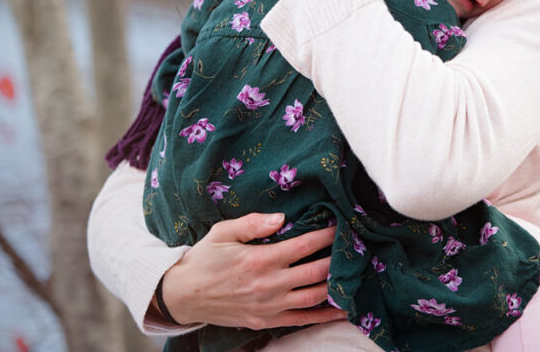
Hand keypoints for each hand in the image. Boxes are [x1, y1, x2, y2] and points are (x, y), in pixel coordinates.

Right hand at [158, 213, 346, 329]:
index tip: (341, 226)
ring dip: (338, 285)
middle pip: (316, 272)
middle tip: (356, 248)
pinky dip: (326, 315)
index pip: (304, 245)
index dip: (327, 235)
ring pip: (314, 297)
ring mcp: (269, 306)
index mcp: (260, 260)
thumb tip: (282, 217)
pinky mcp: (267, 321)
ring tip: (355, 272)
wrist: (183, 295)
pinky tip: (344, 309)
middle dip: (339, 258)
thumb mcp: (223, 232)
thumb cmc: (204, 259)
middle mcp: (269, 285)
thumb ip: (253, 223)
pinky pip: (303, 319)